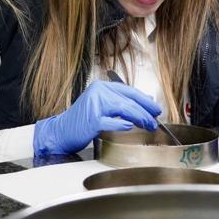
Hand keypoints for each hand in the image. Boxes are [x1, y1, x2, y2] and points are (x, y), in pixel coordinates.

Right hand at [32, 80, 160, 156]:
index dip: (145, 101)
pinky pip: (111, 121)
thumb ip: (121, 102)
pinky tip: (130, 126)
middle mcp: (98, 92)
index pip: (129, 91)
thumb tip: (147, 101)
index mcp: (102, 87)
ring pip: (123, 109)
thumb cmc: (83, 121)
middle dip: (145, 112)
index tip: (156, 110)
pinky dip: (122, 124)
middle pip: (128, 100)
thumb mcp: (102, 106)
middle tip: (154, 122)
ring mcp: (94, 105)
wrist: (62, 131)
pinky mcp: (91, 119)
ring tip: (148, 125)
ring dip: (139, 118)